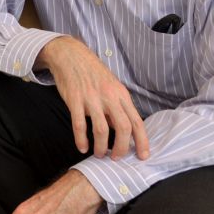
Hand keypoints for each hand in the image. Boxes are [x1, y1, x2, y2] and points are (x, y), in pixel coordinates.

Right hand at [38, 36, 149, 159]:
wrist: (70, 55)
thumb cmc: (92, 73)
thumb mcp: (111, 86)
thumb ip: (117, 106)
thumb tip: (120, 129)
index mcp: (121, 94)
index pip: (137, 122)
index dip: (142, 141)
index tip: (143, 156)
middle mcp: (109, 97)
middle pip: (123, 128)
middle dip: (122, 148)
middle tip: (116, 157)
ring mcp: (91, 98)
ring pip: (102, 129)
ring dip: (102, 147)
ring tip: (99, 154)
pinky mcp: (74, 100)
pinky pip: (79, 124)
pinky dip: (81, 139)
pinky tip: (82, 147)